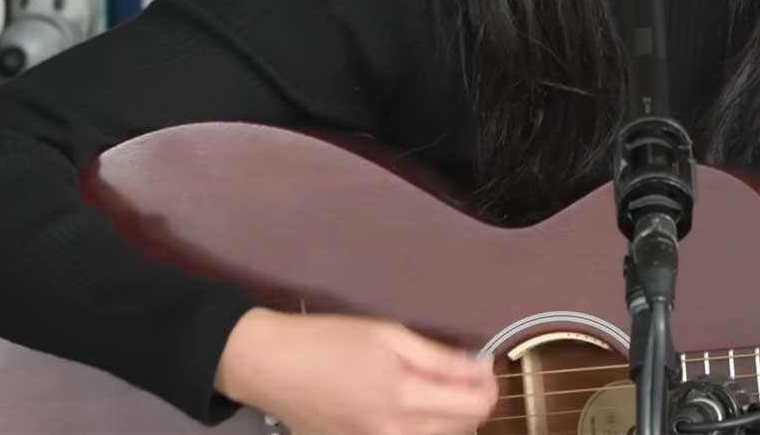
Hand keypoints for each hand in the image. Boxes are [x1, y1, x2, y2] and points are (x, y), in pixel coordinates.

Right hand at [215, 307, 498, 434]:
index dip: (489, 384)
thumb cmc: (328, 341)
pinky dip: (421, 428)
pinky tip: (409, 406)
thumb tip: (481, 368)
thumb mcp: (388, 335)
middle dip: (472, 400)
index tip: (482, 365)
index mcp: (403, 399)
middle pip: (462, 428)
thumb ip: (439, 358)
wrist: (271, 366)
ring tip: (434, 388)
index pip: (475, 407)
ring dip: (449, 417)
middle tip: (460, 372)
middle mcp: (393, 434)